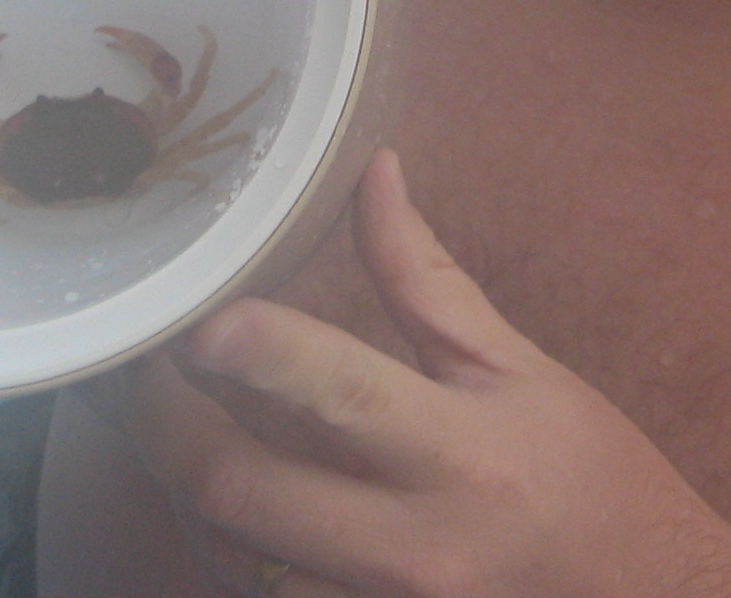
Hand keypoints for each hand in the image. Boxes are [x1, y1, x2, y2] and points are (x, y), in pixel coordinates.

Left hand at [111, 149, 730, 597]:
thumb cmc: (595, 484)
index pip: (337, 391)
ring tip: (169, 429)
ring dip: (190, 494)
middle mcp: (415, 544)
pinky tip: (228, 508)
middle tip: (136, 366)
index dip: (255, 351)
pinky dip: (235, 555)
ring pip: (237, 562)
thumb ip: (428, 280)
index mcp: (461, 450)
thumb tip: (373, 171)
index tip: (196, 316)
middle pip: (244, 492)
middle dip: (164, 424)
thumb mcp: (520, 369)